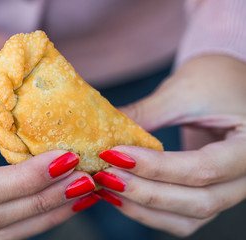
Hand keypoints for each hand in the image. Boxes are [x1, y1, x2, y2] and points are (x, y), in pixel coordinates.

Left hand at [93, 55, 245, 235]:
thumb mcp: (182, 92)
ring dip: (144, 208)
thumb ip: (144, 114)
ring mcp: (229, 191)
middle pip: (198, 201)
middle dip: (145, 192)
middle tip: (106, 175)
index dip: (155, 166)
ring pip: (189, 218)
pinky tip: (122, 195)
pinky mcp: (210, 194)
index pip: (203, 169)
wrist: (231, 84)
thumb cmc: (215, 80)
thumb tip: (102, 132)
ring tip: (108, 188)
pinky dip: (150, 212)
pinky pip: (181, 216)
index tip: (114, 155)